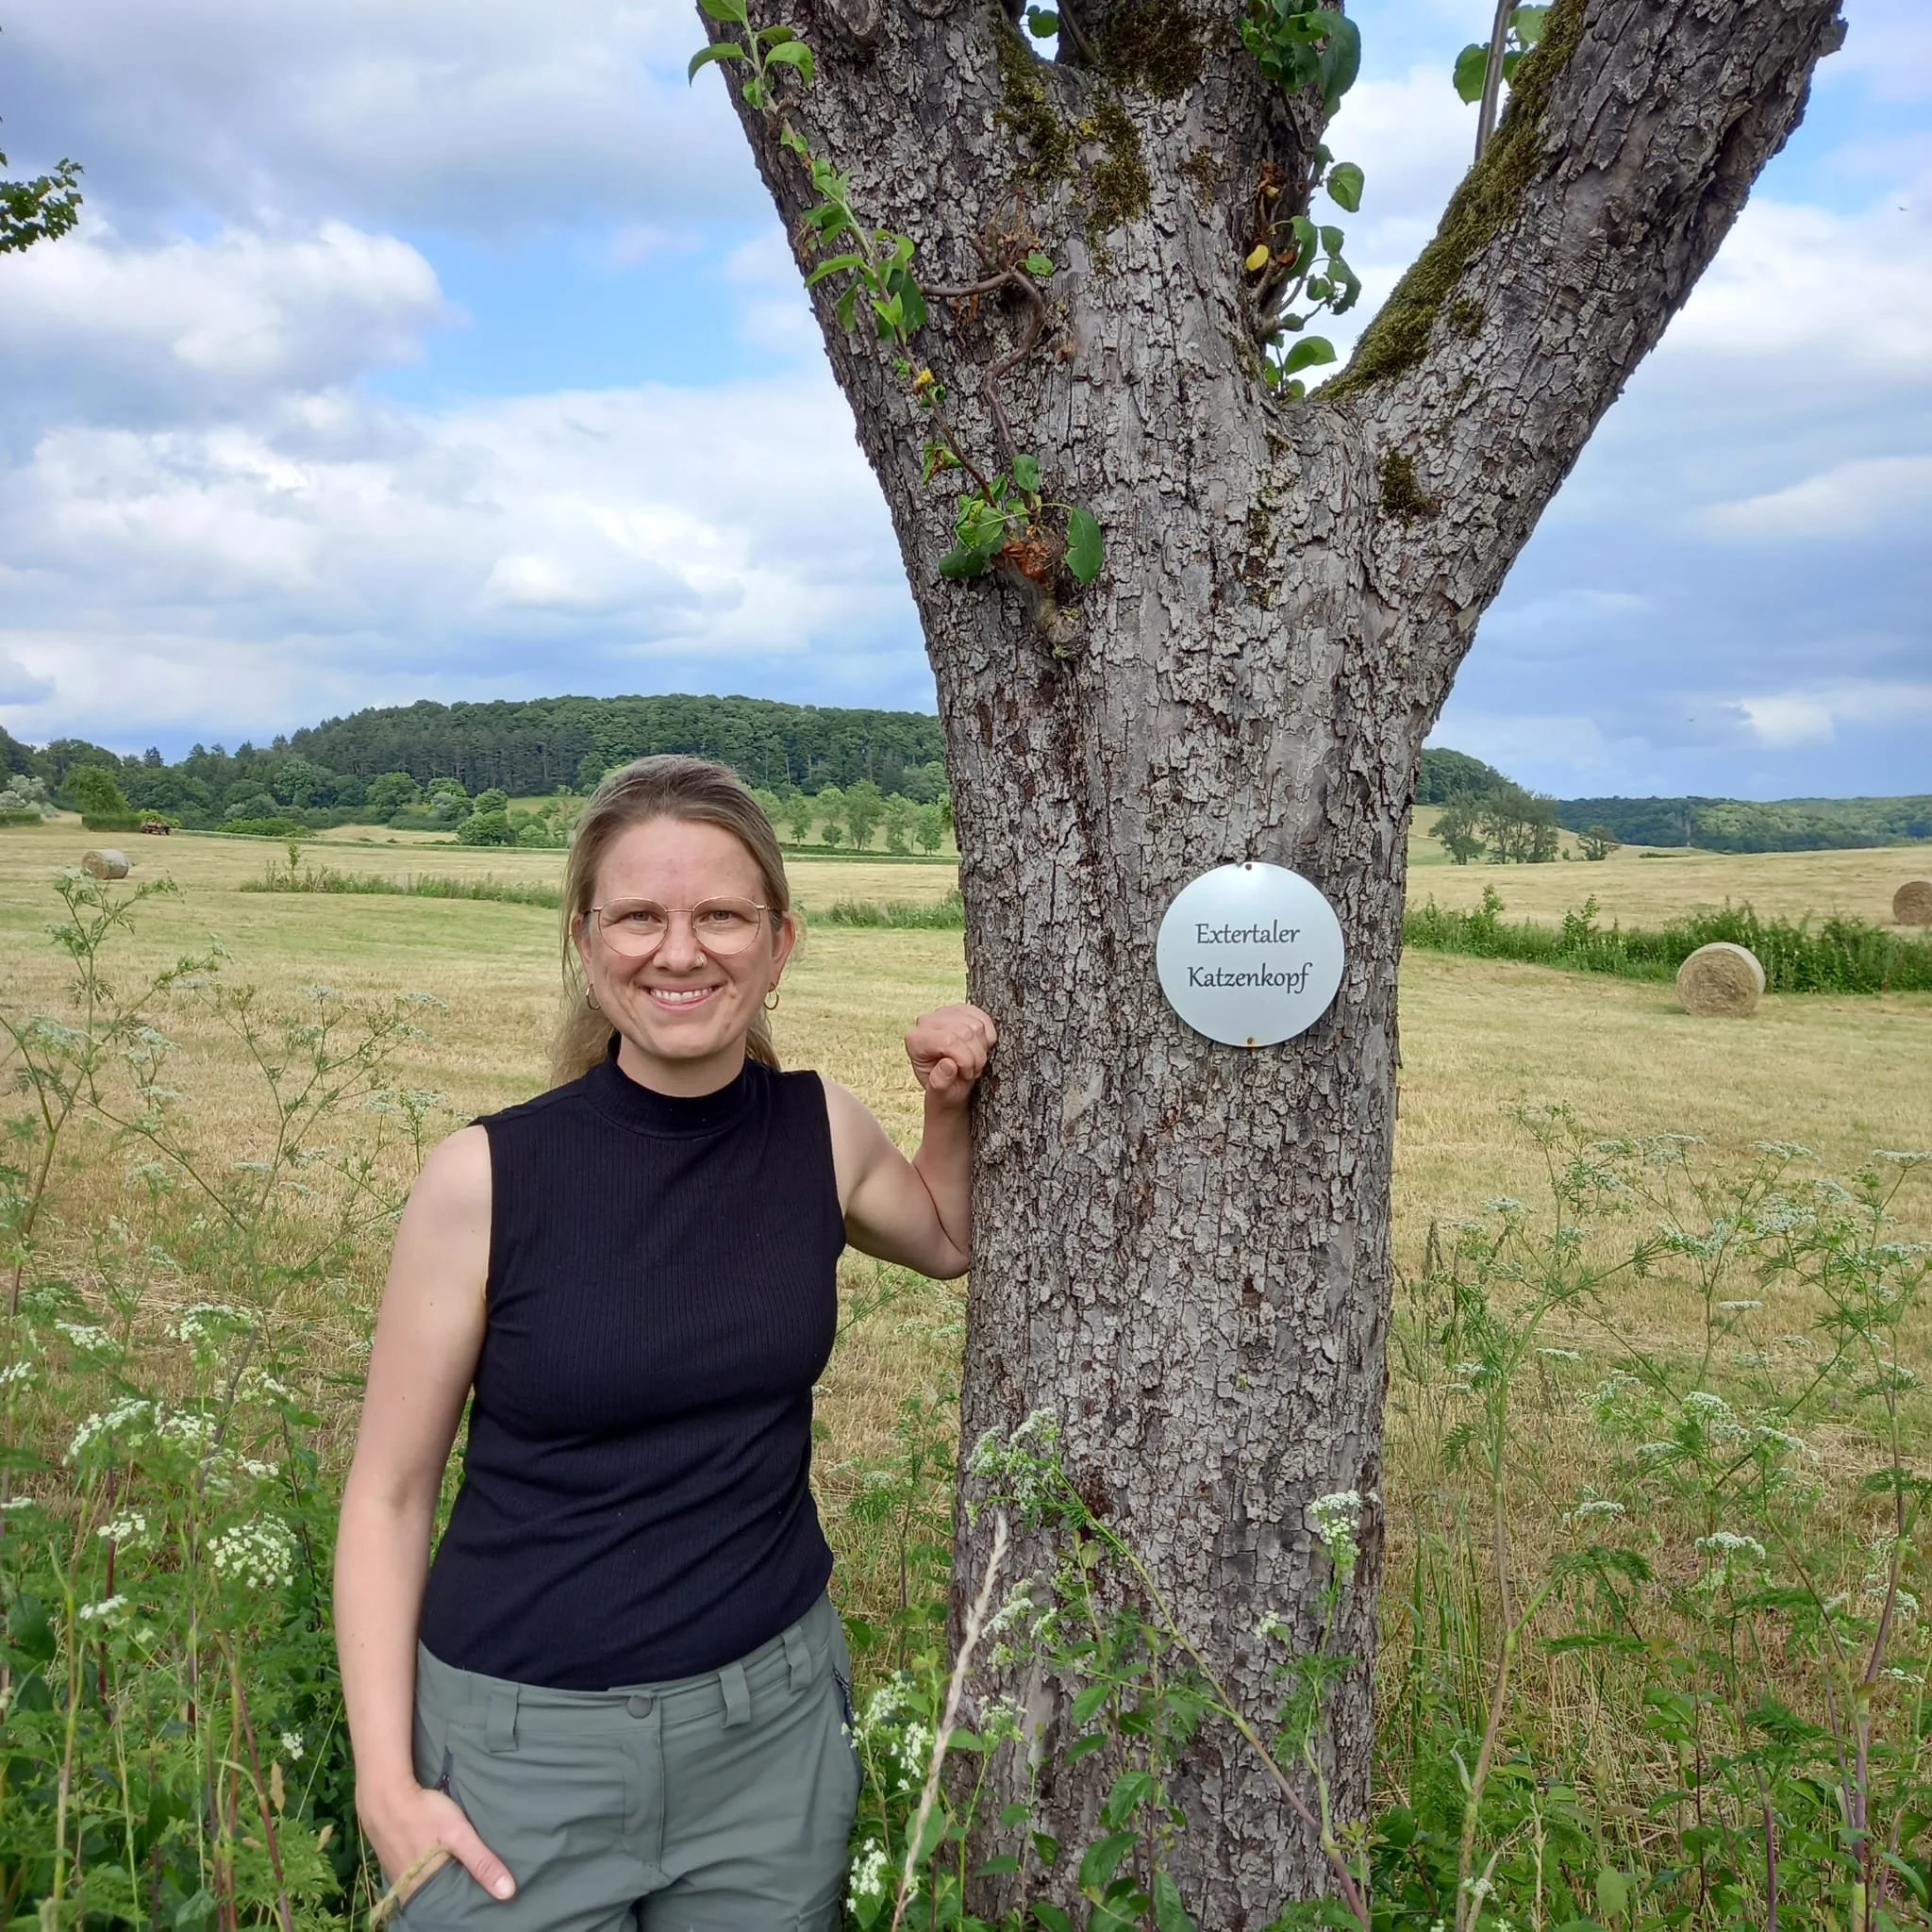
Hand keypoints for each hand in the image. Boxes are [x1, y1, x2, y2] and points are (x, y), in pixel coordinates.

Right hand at [359, 1779, 515, 1905]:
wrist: (383, 1792)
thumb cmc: (423, 1812)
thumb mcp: (458, 1834)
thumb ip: (482, 1862)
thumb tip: (507, 1893)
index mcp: (422, 1890)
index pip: (448, 1908)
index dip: (466, 1903)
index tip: (484, 1898)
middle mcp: (406, 1889)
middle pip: (436, 1896)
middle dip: (455, 1890)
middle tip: (476, 1882)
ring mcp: (396, 1874)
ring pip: (424, 1884)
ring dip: (440, 1879)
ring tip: (460, 1870)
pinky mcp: (391, 1859)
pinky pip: (413, 1873)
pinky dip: (427, 1869)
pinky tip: (437, 1858)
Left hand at [905, 1002, 996, 1107]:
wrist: (951, 1083)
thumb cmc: (944, 1088)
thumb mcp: (941, 1094)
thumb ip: (941, 1083)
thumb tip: (948, 1065)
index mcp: (915, 1041)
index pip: (948, 1041)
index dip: (965, 1060)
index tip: (966, 1074)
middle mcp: (926, 1021)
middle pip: (965, 1032)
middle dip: (975, 1057)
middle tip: (971, 1071)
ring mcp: (944, 1012)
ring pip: (976, 1026)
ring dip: (982, 1049)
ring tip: (973, 1062)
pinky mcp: (961, 1009)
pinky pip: (984, 1018)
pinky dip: (988, 1037)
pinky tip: (979, 1048)